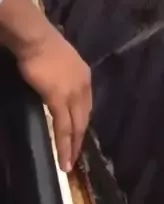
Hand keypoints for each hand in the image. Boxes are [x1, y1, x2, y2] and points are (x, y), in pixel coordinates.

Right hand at [17, 28, 91, 172]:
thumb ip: (62, 77)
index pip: (86, 106)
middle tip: (75, 157)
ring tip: (68, 164)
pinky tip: (63, 158)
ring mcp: (73, 93)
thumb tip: (55, 86)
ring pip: (76, 127)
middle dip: (80, 140)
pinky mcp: (59, 99)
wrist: (36, 39)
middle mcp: (83, 86)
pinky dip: (64, 145)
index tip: (79, 136)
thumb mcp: (60, 63)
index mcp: (84, 77)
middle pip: (84, 118)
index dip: (82, 122)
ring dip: (73, 147)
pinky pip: (63, 128)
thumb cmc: (43, 47)